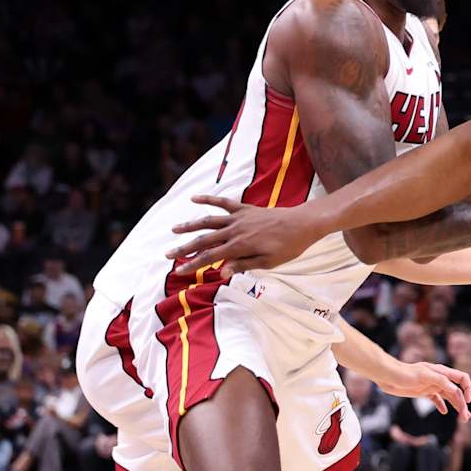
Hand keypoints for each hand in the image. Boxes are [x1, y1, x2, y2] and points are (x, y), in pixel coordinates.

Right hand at [166, 196, 324, 276]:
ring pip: (209, 221)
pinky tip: (194, 198)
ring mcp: (239, 218)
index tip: (178, 271)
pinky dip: (208, 199)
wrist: (303, 224)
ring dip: (190, 225)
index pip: (210, 257)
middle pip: (205, 240)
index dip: (193, 264)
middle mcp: (236, 230)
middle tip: (167, 253)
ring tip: (174, 229)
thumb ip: (243, 264)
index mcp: (240, 246)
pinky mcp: (245, 209)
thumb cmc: (288, 247)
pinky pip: (223, 203)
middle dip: (185, 247)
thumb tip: (221, 272)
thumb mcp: (268, 262)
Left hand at [379, 361, 470, 417]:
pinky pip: (437, 399)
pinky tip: (444, 412)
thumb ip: (441, 381)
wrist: (388, 376)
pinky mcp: (423, 392)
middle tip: (465, 418)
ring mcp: (432, 386)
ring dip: (456, 406)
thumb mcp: (425, 375)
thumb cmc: (405, 373)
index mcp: (442, 372)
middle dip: (463, 404)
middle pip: (457, 391)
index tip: (467, 401)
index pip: (462, 378)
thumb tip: (456, 390)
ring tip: (462, 418)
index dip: (468, 389)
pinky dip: (442, 405)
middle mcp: (439, 379)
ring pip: (449, 397)